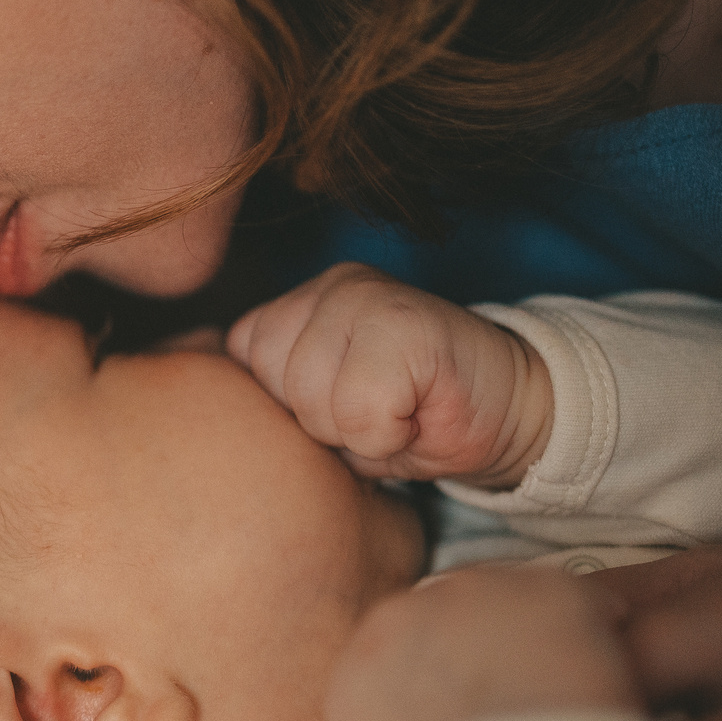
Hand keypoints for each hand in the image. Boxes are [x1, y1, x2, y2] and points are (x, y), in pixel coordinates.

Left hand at [229, 263, 553, 487]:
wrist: (512, 415)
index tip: (345, 409)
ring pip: (314, 398)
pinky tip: (417, 416)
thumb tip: (209, 423)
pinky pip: (361, 409)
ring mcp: (368, 296)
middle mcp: (328, 286)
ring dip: (357, 430)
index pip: (241, 367)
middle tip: (377, 413)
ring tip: (396, 413)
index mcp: (297, 304)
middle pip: (273, 383)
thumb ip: (274, 401)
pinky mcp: (410, 323)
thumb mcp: (323, 414)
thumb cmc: (411, 421)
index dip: (292, 410)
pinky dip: (388, 434)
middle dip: (322, 422)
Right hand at [320, 565, 638, 720]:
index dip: (445, 688)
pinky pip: (582, 599)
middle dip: (485, 654)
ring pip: (511, 602)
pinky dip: (599, 631)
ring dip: (536, 640)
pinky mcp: (547, 593)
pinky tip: (609, 671)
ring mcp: (477, 596)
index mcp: (358, 668)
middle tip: (521, 707)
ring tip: (565, 694)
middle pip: (452, 618)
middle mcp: (405, 615)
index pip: (402, 655)